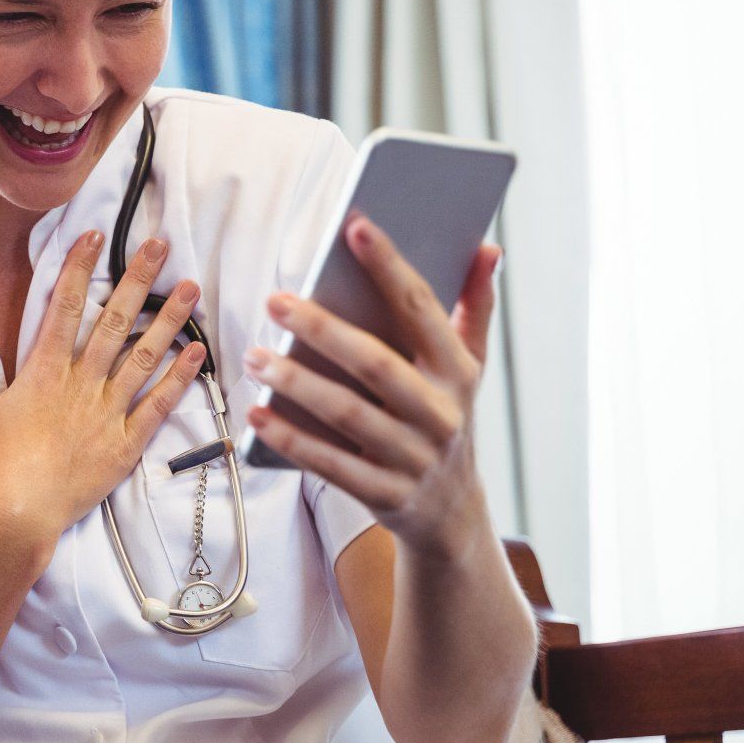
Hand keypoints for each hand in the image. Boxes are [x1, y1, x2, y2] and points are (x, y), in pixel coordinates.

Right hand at [0, 230, 206, 551]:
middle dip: (137, 280)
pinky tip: (198, 353)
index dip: (78, 268)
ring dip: (169, 321)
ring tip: (190, 289)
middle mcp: (80, 384)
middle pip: (113, 322)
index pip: (63, 307)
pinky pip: (158, 406)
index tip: (93, 237)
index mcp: (42, 372)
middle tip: (159, 247)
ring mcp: (107, 413)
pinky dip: (180, 379)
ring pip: (144, 357)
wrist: (15, 516)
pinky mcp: (125, 444)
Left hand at [245, 216, 500, 558]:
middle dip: (323, 329)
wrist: (453, 516)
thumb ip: (474, 307)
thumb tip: (489, 248)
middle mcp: (440, 413)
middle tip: (275, 301)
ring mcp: (414, 457)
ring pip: (349, 415)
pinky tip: (258, 414)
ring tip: (254, 357)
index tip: (356, 226)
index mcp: (457, 371)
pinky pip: (332, 465)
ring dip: (297, 383)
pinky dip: (292, 440)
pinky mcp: (386, 494)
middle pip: (377, 364)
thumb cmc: (445, 419)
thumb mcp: (469, 368)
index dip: (390, 267)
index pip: (421, 309)